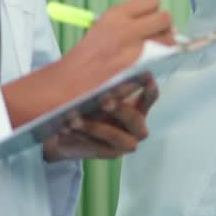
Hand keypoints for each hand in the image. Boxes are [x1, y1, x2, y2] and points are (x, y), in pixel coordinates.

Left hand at [43, 76, 157, 160]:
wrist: (66, 126)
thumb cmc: (84, 101)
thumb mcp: (93, 87)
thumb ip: (104, 80)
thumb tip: (111, 62)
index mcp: (138, 105)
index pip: (149, 97)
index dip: (149, 91)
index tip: (147, 80)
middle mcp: (136, 125)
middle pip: (135, 119)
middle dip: (120, 109)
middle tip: (104, 100)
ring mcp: (125, 141)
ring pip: (115, 136)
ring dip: (94, 127)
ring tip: (73, 118)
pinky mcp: (109, 153)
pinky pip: (98, 147)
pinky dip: (82, 136)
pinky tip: (66, 127)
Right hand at [63, 0, 175, 83]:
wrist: (68, 86)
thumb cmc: (83, 60)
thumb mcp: (100, 29)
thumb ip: (126, 24)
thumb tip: (152, 24)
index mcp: (115, 16)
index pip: (151, 1)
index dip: (152, 11)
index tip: (149, 20)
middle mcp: (127, 30)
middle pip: (165, 19)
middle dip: (164, 27)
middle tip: (157, 36)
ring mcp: (136, 51)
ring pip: (169, 40)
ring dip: (166, 45)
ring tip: (154, 53)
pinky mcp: (142, 71)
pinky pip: (164, 61)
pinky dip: (161, 63)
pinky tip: (149, 67)